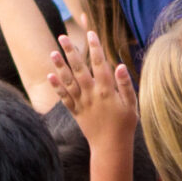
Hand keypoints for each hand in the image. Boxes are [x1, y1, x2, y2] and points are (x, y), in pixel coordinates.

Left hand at [47, 30, 135, 151]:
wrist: (111, 147)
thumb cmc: (125, 125)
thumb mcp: (131, 105)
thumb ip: (126, 85)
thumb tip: (121, 65)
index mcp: (107, 91)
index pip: (100, 64)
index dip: (95, 48)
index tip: (90, 33)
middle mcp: (91, 94)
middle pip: (79, 69)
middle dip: (71, 52)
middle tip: (63, 37)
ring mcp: (82, 103)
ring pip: (69, 81)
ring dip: (60, 67)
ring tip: (53, 53)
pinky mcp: (75, 111)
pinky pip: (64, 98)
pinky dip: (56, 87)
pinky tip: (50, 76)